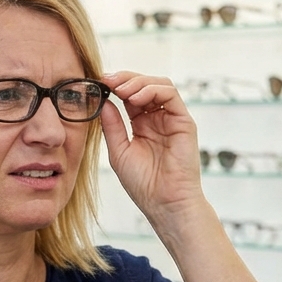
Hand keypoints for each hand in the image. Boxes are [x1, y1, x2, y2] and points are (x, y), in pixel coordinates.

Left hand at [99, 72, 201, 220]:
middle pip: (145, 85)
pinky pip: (171, 95)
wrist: (164, 203)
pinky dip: (153, 90)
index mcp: (143, 124)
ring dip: (138, 82)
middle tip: (107, 80)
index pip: (130, 95)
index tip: (98, 83)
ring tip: (121, 90)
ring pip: (159, 85)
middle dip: (125, 79)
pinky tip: (135, 98)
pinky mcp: (184, 122)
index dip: (115, 86)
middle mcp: (159, 118)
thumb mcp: (119, 151)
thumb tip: (103, 101)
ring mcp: (172, 119)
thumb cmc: (143, 184)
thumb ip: (112, 125)